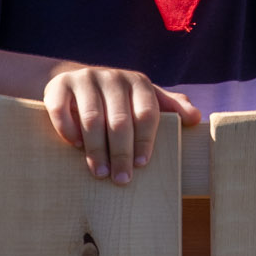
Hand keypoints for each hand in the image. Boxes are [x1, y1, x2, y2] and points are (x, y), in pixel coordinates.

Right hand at [43, 64, 201, 183]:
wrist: (76, 81)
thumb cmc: (118, 100)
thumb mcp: (144, 99)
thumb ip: (169, 108)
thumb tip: (196, 118)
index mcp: (138, 82)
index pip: (147, 113)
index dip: (145, 141)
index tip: (141, 165)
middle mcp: (112, 76)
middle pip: (120, 121)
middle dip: (121, 153)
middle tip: (121, 179)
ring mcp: (84, 79)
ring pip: (92, 119)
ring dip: (96, 149)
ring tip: (100, 172)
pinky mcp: (58, 86)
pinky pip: (62, 111)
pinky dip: (68, 132)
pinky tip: (74, 147)